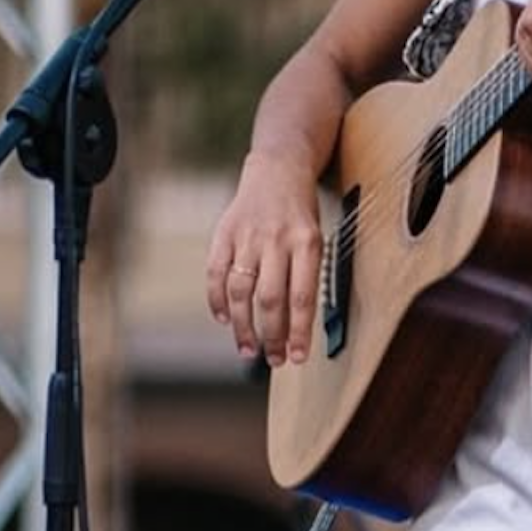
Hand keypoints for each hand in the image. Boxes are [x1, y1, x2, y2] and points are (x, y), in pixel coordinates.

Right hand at [204, 152, 322, 367]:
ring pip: (241, 292)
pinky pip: (216, 274)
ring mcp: (248, 237)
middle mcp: (277, 240)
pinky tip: (224, 319)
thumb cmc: (300, 215)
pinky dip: (217, 301)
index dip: (298, 331)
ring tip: (249, 349)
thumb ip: (306, 277)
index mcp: (307, 242)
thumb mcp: (316, 240)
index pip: (303, 297)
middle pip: (271, 299)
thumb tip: (296, 329)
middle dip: (272, 336)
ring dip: (243, 326)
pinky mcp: (224, 234)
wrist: (278, 170)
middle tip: (274, 360)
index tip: (298, 357)